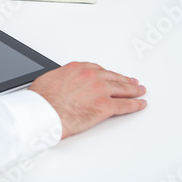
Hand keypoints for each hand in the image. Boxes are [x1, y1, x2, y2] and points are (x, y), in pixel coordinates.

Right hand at [29, 62, 146, 139]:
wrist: (42, 112)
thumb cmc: (41, 100)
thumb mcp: (49, 79)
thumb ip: (62, 79)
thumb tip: (62, 85)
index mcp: (77, 68)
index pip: (98, 69)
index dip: (108, 74)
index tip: (111, 76)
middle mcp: (91, 76)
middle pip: (113, 77)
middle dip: (124, 80)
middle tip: (132, 82)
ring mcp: (100, 90)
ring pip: (122, 89)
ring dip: (133, 90)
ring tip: (139, 91)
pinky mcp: (105, 106)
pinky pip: (125, 105)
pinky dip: (135, 105)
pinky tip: (139, 104)